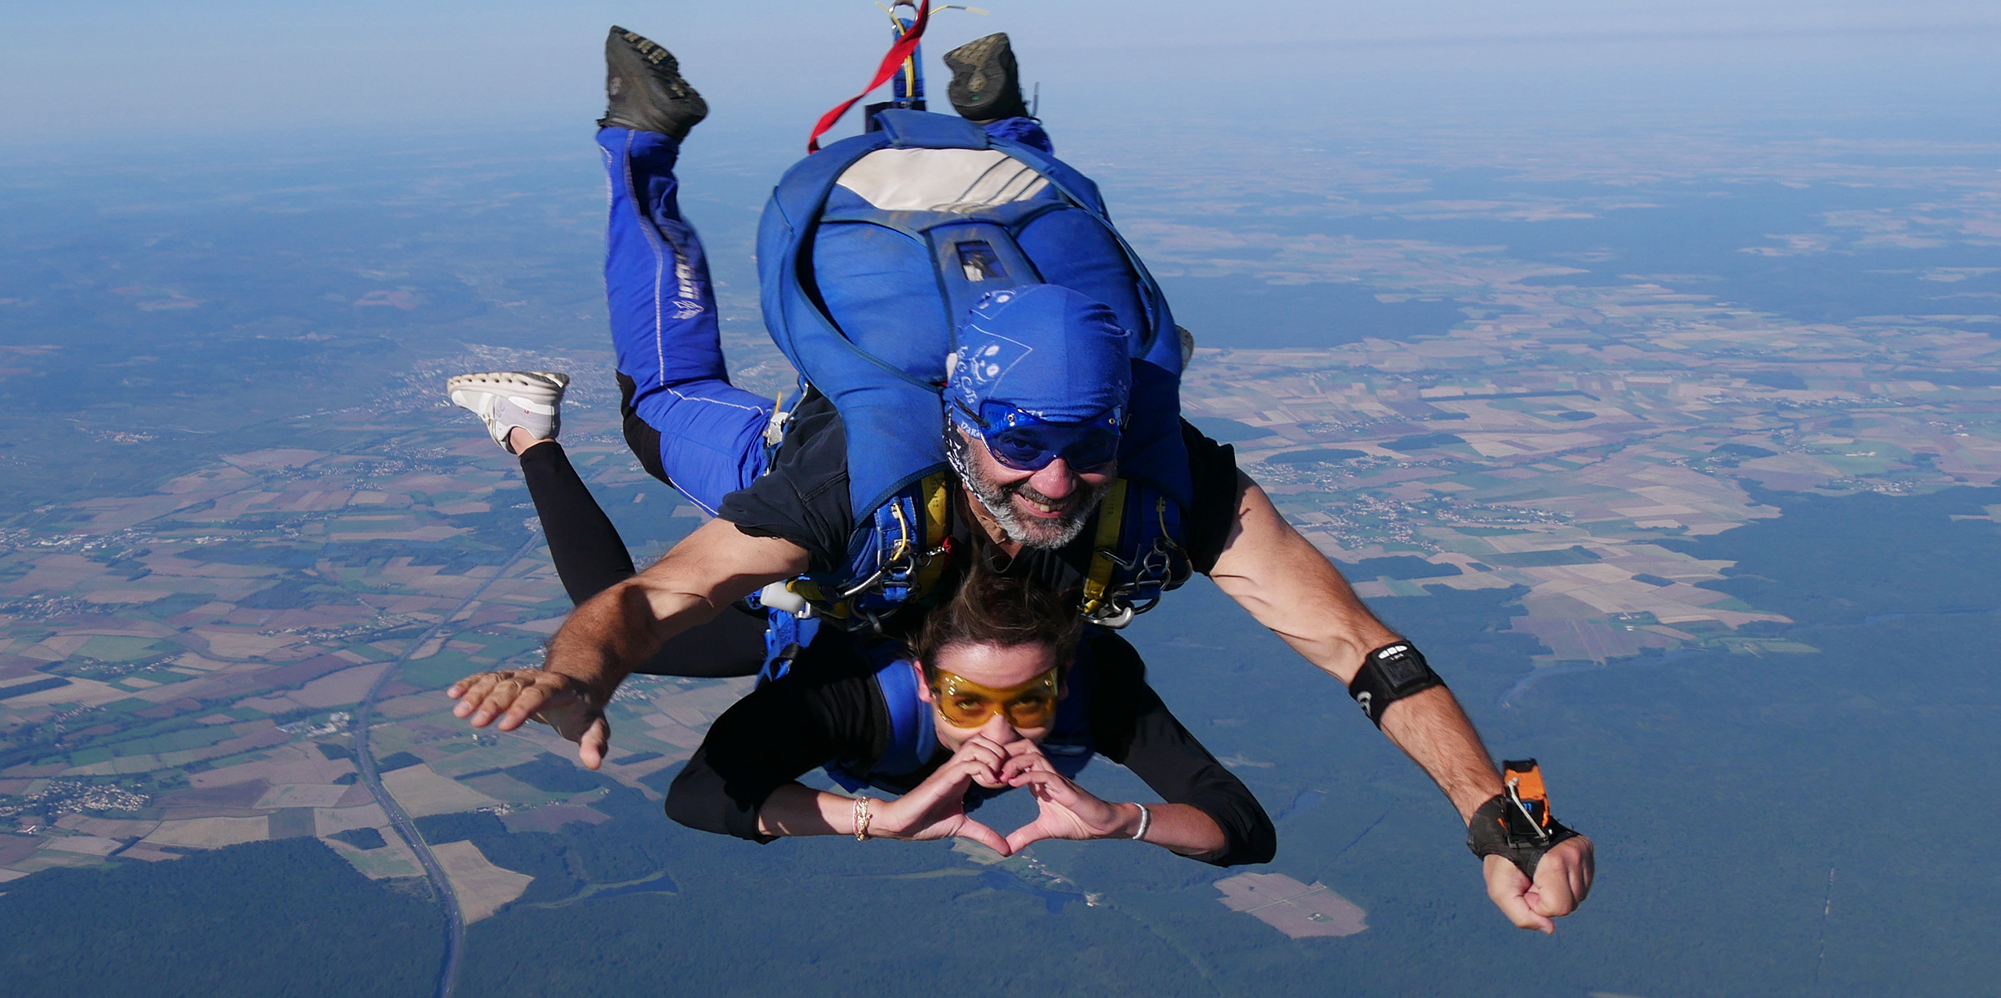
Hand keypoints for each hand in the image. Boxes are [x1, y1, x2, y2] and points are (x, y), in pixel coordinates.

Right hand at [447, 669, 610, 769]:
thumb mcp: (595, 726)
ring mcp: (521, 676)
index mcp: (560, 687)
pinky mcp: (509, 678)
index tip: (505, 727)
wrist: (578, 684)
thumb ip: (595, 743)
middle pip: (514, 686)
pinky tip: (452, 695)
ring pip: (497, 680)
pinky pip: (487, 678)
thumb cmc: (585, 711)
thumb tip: (594, 764)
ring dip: (477, 693)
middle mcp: (538, 677)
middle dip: (495, 703)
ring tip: (459, 713)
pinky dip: (470, 684)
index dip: (522, 708)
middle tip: (476, 723)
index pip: (540, 694)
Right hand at [870, 736, 1010, 854]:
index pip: (985, 749)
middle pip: (983, 740)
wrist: (900, 824)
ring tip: (997, 779)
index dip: (1002, 758)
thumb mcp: (963, 827)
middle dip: (1001, 754)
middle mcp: (956, 767)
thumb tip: (1006, 849)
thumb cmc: (927, 822)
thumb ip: (984, 834)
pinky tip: (989, 784)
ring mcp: (949, 771)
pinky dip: (984, 769)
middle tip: (1006, 776)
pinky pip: (968, 763)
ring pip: (976, 746)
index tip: (1010, 778)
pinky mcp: (943, 779)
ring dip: (993, 758)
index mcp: (962, 775)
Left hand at [1000, 740, 1131, 852]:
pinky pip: (1045, 774)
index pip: (1018, 758)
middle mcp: (1047, 774)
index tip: (985, 773)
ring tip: (1000, 776)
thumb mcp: (1044, 830)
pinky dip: (1027, 776)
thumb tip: (1006, 849)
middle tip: (990, 770)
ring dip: (1014, 763)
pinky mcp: (1064, 788)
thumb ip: (1024, 836)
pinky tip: (1013, 783)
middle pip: (1024, 747)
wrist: (1100, 825)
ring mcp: (1056, 779)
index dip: (1001, 761)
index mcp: (1039, 781)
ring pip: (1033, 756)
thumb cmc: (1075, 822)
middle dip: (1005, 753)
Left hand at [1484, 835, 1594, 933]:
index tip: (1527, 887)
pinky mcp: (1587, 850)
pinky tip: (1552, 869)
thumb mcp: (1500, 890)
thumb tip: (1550, 928)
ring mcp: (1584, 851)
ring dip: (1559, 891)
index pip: (1560, 907)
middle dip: (1549, 899)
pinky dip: (1568, 883)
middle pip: (1572, 903)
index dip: (1539, 905)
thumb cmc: (1502, 860)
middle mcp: (1575, 854)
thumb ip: (1522, 916)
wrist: (1508, 829)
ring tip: (1540, 873)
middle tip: (1532, 880)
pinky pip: (1584, 882)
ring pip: (1580, 895)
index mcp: (1555, 862)